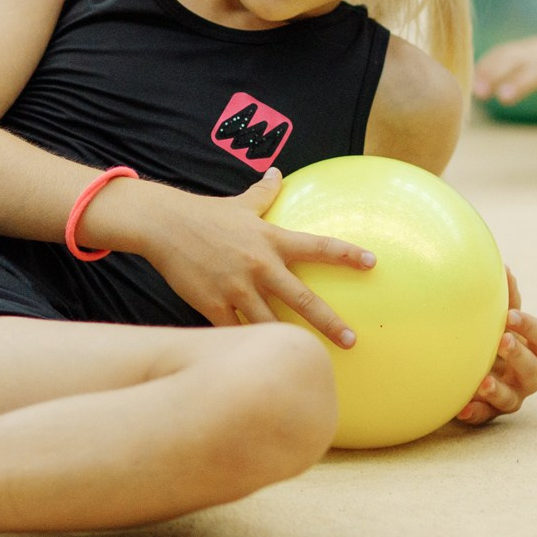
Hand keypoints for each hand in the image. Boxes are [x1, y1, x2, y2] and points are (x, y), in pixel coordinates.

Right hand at [85, 169, 372, 345]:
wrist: (163, 224)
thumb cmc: (205, 213)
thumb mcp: (240, 203)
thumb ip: (264, 192)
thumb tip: (277, 172)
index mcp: (271, 240)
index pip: (318, 246)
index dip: (347, 254)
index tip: (373, 262)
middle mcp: (259, 265)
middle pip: (303, 298)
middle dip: (330, 322)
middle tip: (352, 340)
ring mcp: (237, 288)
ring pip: (271, 324)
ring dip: (291, 344)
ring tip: (308, 364)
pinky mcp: (213, 304)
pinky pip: (235, 333)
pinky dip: (247, 348)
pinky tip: (258, 364)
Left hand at [456, 267, 536, 425]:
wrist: (473, 366)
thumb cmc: (493, 337)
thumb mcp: (499, 319)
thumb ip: (505, 298)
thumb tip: (504, 266)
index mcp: (534, 349)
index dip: (530, 327)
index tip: (509, 316)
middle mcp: (527, 375)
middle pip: (534, 370)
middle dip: (519, 355)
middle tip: (501, 341)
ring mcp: (511, 397)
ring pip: (513, 400)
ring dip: (498, 390)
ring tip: (482, 382)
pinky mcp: (490, 413)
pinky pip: (485, 417)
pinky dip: (475, 412)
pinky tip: (461, 407)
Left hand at [473, 36, 536, 122]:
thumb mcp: (536, 56)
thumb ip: (508, 65)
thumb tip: (474, 80)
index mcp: (531, 49)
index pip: (503, 53)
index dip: (485, 67)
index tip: (467, 83)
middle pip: (517, 60)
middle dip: (495, 73)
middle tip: (477, 91)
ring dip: (521, 83)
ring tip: (503, 98)